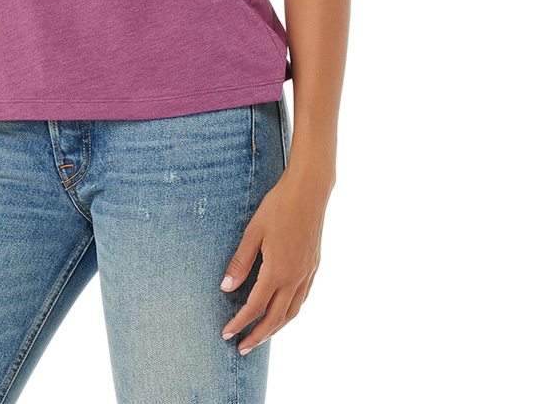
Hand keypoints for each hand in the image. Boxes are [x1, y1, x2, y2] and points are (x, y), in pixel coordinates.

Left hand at [219, 166, 332, 352]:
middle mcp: (295, 278)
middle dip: (258, 336)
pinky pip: (302, 299)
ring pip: (292, 312)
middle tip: (242, 348)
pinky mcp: (314, 266)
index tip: (227, 333)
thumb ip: (240, 261)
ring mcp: (307, 273)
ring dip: (276, 328)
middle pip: (275, 318)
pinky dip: (290, 312)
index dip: (240, 323)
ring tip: (261, 336)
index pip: (255, 307)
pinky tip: (283, 312)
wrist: (310, 191)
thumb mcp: (253, 232)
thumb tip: (227, 287)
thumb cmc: (278, 207)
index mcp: (277, 271)